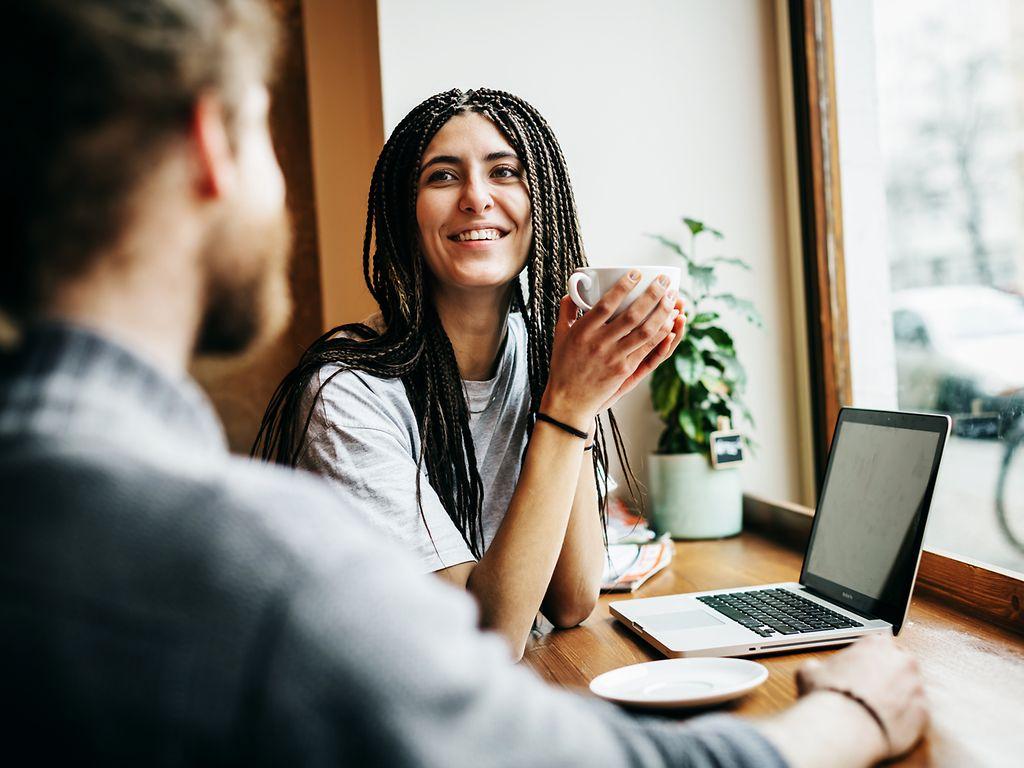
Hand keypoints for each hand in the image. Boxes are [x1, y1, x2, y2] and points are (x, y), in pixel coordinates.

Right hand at [541, 271, 685, 429]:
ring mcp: (614, 357)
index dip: (623, 286)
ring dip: (662, 312)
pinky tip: (671, 323)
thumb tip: (572, 291)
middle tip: (664, 280)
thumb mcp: (559, 335)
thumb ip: (566, 311)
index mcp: (583, 331)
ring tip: (673, 297)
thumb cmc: (563, 366)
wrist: (568, 401)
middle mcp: (599, 343)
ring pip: (645, 331)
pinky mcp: (624, 370)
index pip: (606, 303)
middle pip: (632, 315)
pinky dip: (662, 335)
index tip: (637, 273)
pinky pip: (647, 349)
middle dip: (652, 294)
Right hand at [796, 634, 927, 760]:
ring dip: (898, 697)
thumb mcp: (810, 671)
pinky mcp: (924, 712)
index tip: (862, 671)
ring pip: (909, 689)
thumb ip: (818, 666)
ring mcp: (916, 686)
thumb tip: (814, 670)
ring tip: (878, 710)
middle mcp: (902, 660)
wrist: (845, 727)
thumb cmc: (828, 695)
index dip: (868, 660)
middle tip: (870, 691)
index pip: (879, 645)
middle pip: (898, 664)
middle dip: (887, 676)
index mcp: (876, 643)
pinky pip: (915, 712)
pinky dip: (904, 717)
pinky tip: (887, 723)